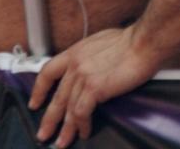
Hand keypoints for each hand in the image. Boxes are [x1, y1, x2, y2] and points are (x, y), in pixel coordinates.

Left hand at [29, 26, 160, 146]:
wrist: (144, 42)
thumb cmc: (132, 40)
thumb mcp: (102, 42)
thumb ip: (91, 56)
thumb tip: (93, 66)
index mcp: (76, 52)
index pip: (48, 72)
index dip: (39, 90)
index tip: (35, 103)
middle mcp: (75, 65)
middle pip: (56, 97)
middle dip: (49, 119)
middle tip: (43, 134)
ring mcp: (83, 77)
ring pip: (67, 109)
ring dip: (65, 129)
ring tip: (62, 142)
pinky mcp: (94, 89)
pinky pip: (81, 113)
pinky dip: (82, 125)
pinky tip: (84, 132)